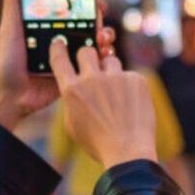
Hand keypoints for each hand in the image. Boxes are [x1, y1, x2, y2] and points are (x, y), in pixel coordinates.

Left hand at [0, 0, 110, 128]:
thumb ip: (13, 1)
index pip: (72, 9)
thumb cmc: (7, 60)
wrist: (11, 94)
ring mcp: (70, 57)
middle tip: (101, 15)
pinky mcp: (75, 74)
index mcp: (49, 26)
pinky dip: (104, 58)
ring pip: (96, 43)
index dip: (86, 1)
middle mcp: (62, 39)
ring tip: (103, 38)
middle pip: (88, 24)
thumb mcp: (10, 27)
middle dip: (100, 18)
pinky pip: (95, 65)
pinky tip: (105, 55)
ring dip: (105, 36)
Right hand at [49, 35, 156, 169]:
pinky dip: (129, 86)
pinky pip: (129, 75)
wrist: (128, 151)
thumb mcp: (73, 123)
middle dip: (88, 57)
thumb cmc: (97, 142)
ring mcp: (116, 77)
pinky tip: (130, 105)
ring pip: (110, 61)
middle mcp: (92, 79)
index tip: (60, 42)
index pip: (59, 58)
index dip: (58, 48)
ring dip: (111, 73)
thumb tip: (75, 84)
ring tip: (116, 96)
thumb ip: (72, 99)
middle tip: (93, 68)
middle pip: (86, 51)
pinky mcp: (136, 79)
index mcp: (72, 90)